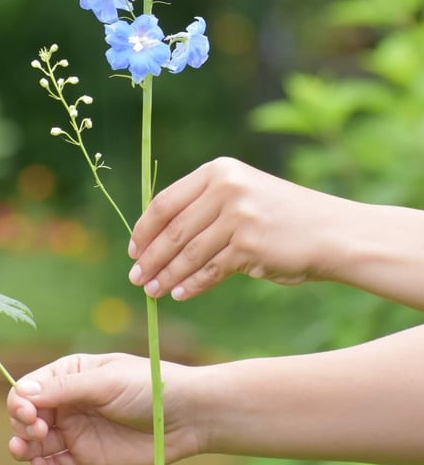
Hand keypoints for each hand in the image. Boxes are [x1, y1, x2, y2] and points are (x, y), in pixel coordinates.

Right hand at [7, 352, 200, 464]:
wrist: (184, 417)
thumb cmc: (147, 386)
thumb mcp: (106, 381)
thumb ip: (66, 388)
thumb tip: (23, 392)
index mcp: (70, 373)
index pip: (30, 386)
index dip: (21, 400)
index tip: (28, 412)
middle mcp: (68, 401)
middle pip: (28, 415)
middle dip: (23, 423)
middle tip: (37, 430)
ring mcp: (75, 430)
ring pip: (36, 442)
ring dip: (24, 447)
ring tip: (29, 450)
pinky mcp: (85, 457)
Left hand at [128, 157, 350, 299]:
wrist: (330, 232)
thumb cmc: (280, 217)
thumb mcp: (241, 194)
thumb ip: (203, 206)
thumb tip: (155, 238)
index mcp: (218, 171)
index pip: (165, 201)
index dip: (144, 229)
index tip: (133, 249)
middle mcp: (226, 188)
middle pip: (173, 229)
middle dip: (150, 257)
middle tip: (136, 278)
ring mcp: (238, 216)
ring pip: (188, 253)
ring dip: (166, 276)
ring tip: (152, 291)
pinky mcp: (249, 245)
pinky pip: (209, 270)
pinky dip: (191, 285)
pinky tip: (179, 294)